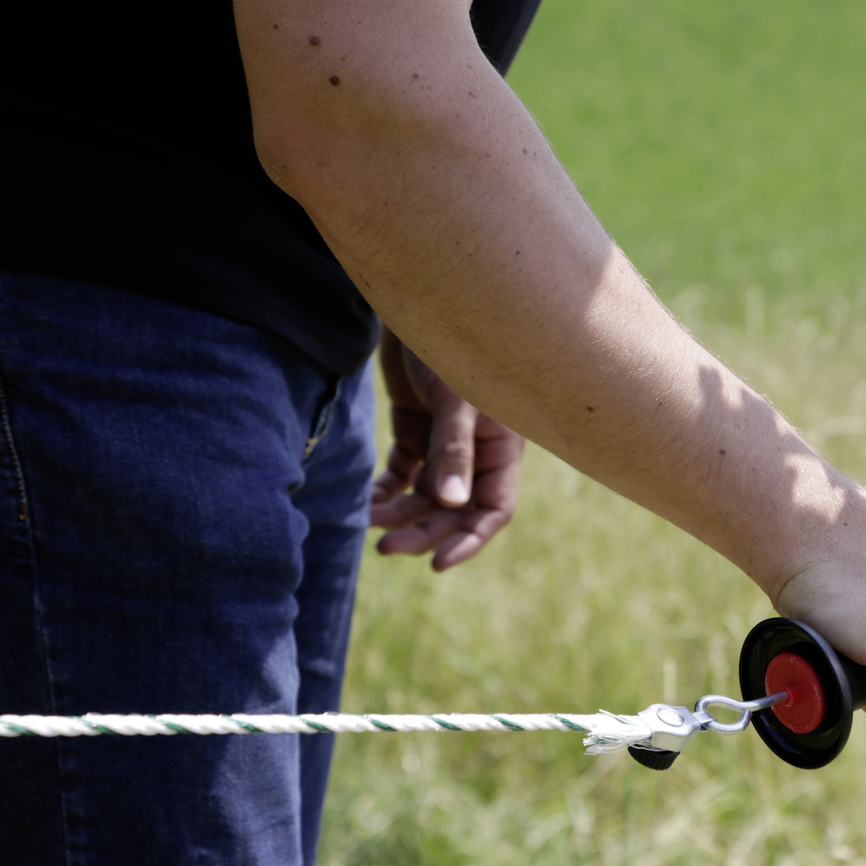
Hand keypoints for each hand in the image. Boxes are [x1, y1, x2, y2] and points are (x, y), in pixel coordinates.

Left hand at [370, 330, 524, 570]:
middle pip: (454, 510)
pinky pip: (402, 476)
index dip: (469, 540)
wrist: (416, 302)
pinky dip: (385, 491)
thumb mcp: (457, 401)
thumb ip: (454, 451)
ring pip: (425, 497)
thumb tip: (451, 505)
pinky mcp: (416, 432)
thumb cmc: (449, 347)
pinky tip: (365, 501)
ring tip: (366, 521)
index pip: (492, 510)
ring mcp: (445, 444)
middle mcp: (476, 453)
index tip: (437, 562)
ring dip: (399, 514)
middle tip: (386, 546)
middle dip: (423, 531)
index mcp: (500, 450)